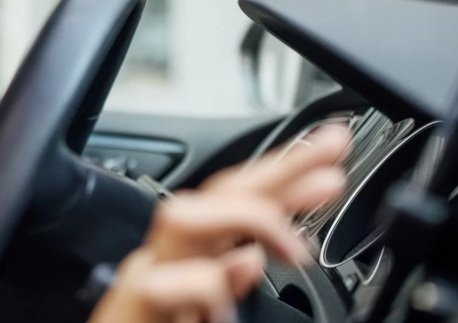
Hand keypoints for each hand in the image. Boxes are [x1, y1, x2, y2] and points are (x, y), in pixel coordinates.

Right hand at [87, 124, 350, 322]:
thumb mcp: (202, 313)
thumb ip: (224, 281)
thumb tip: (250, 255)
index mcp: (190, 260)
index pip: (235, 202)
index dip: (284, 176)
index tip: (330, 157)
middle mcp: (163, 262)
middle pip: (215, 194)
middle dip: (277, 168)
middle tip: (330, 151)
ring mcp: (142, 283)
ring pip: (181, 220)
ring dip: (242, 218)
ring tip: (292, 245)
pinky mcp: (127, 311)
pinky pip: (161, 285)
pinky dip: (203, 287)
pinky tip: (228, 305)